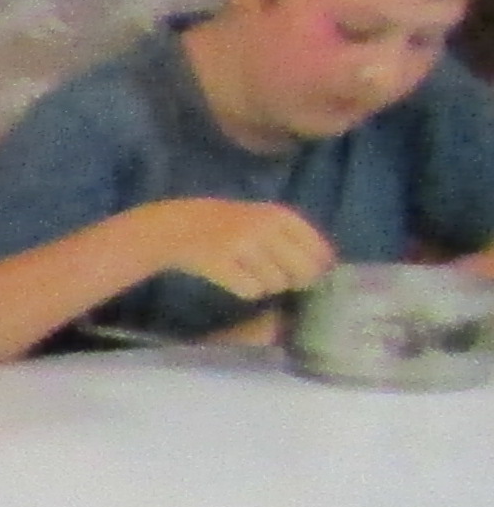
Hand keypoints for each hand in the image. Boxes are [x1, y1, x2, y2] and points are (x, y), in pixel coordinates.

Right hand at [138, 197, 336, 301]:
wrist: (179, 226)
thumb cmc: (229, 224)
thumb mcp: (264, 218)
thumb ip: (294, 237)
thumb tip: (326, 267)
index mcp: (280, 215)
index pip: (318, 250)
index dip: (316, 267)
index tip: (303, 272)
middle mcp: (265, 228)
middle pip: (302, 271)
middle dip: (294, 280)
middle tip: (279, 279)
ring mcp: (242, 246)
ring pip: (277, 283)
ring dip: (267, 285)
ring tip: (250, 274)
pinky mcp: (222, 264)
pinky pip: (252, 291)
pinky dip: (247, 291)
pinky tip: (236, 280)